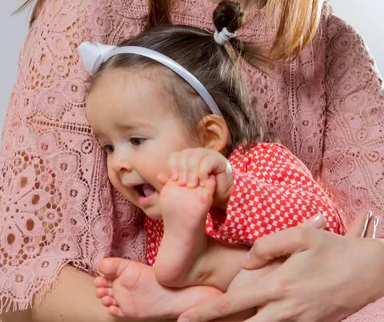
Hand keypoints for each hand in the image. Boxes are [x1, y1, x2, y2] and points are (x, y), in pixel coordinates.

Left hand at [162, 148, 233, 208]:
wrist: (220, 196)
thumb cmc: (201, 191)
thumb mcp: (185, 189)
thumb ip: (173, 183)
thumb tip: (159, 175)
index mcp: (185, 158)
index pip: (175, 156)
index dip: (172, 166)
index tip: (173, 180)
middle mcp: (195, 153)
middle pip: (184, 155)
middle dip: (182, 170)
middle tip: (183, 185)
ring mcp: (207, 154)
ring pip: (195, 156)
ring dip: (192, 172)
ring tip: (192, 185)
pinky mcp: (218, 159)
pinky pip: (207, 161)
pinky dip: (203, 172)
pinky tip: (203, 183)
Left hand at [178, 212, 383, 321]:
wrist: (368, 271)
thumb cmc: (333, 250)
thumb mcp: (301, 236)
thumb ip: (268, 245)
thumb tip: (248, 260)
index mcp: (278, 287)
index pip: (234, 304)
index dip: (207, 314)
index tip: (185, 320)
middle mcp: (285, 311)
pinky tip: (257, 317)